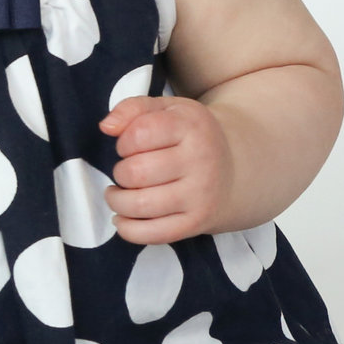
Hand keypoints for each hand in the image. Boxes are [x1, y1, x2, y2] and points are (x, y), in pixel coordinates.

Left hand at [101, 95, 235, 244]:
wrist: (236, 167)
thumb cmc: (188, 135)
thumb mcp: (166, 109)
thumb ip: (132, 109)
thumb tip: (107, 127)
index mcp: (192, 127)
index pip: (138, 134)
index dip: (124, 141)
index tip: (130, 145)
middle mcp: (201, 161)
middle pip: (135, 172)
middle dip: (120, 172)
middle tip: (128, 171)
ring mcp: (200, 195)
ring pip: (139, 205)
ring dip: (117, 200)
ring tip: (118, 193)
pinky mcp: (196, 223)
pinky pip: (151, 234)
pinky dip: (127, 228)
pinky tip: (123, 216)